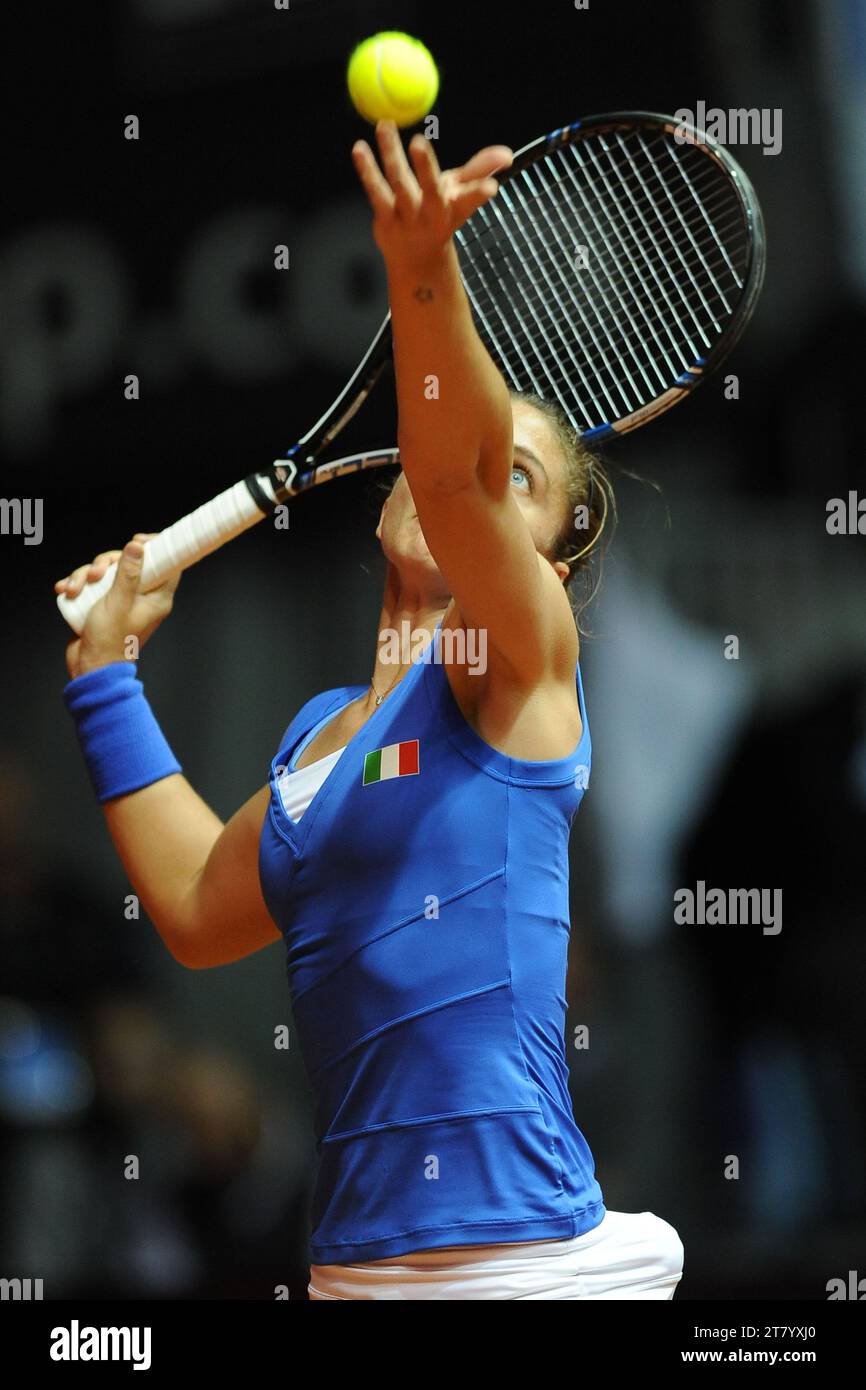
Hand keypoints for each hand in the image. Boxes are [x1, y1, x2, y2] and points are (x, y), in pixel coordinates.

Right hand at [55, 535, 181, 678]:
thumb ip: (128, 574)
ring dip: (85, 575)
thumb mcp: (119, 603)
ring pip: (106, 572)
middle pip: (129, 562)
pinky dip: (78, 585)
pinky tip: (66, 591)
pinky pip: (91, 584)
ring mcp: (121, 600)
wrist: (90, 668)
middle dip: (106, 563)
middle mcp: (141, 596)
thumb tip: (138, 547)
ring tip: (76, 590)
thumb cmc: (110, 642)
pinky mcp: (103, 604)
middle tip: (96, 575)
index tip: (137, 541)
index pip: (167, 563)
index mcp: (156, 597)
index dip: (155, 547)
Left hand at [351, 119, 512, 275]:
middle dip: (426, 167)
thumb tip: (508, 153)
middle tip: (418, 142)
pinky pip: (375, 191)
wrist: (416, 261)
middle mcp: (431, 215)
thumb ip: (479, 171)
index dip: (480, 193)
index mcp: (453, 208)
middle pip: (429, 188)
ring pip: (398, 183)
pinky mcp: (385, 220)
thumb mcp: (461, 196)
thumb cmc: (440, 218)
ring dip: (391, 155)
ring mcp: (407, 218)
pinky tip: (359, 149)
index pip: (470, 200)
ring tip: (385, 126)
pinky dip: (367, 170)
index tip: (491, 188)